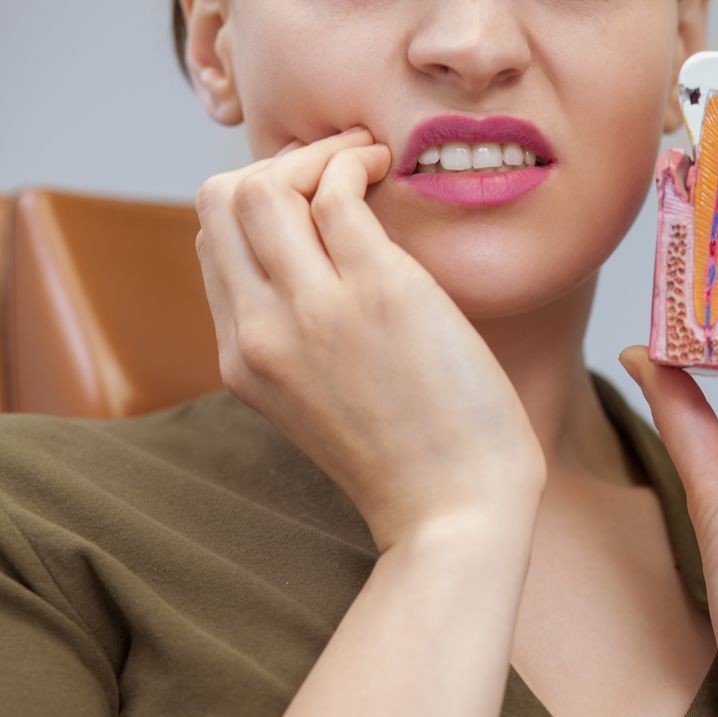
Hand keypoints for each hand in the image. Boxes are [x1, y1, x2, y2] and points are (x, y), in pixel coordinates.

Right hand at [194, 128, 546, 552]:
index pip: (213, 245)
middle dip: (275, 164)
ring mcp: (312, 312)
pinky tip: (386, 168)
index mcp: (242, 360)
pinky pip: (334, 193)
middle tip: (338, 166)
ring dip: (316, 154)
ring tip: (367, 160)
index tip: (312, 197)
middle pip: (217, 202)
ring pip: (261, 187)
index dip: (257, 205)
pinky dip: (354, 162)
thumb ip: (302, 341)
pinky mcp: (377, 294)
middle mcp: (258, 332)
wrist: (456, 513)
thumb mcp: (323, 404)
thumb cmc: (412, 461)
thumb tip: (325, 261)